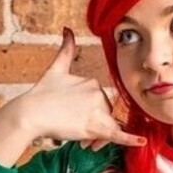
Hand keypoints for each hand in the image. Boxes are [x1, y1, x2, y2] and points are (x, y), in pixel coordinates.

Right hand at [20, 27, 146, 151]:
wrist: (31, 113)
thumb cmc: (41, 93)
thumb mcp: (56, 68)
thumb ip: (66, 50)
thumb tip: (67, 29)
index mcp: (92, 81)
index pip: (101, 101)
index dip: (93, 113)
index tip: (79, 121)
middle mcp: (98, 93)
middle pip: (107, 115)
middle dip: (97, 126)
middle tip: (80, 136)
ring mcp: (97, 110)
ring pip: (109, 126)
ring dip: (100, 137)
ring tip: (84, 142)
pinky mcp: (95, 127)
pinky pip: (118, 134)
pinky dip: (131, 139)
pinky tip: (141, 141)